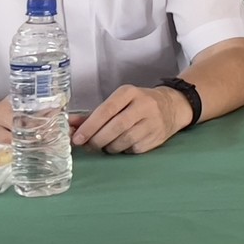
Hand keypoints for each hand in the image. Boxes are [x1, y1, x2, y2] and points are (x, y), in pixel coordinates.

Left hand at [72, 85, 190, 154]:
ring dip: (109, 147)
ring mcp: (153, 122)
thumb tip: (71, 125)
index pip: (106, 110)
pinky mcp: (157, 137)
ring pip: (123, 141)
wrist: (173, 106)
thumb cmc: (137, 104)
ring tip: (105, 145)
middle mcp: (143, 105)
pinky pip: (133, 149)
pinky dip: (123, 150)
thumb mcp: (118, 102)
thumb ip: (93, 114)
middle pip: (115, 127)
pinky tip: (122, 145)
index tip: (76, 138)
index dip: (89, 126)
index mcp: (129, 93)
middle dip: (97, 140)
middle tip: (88, 146)